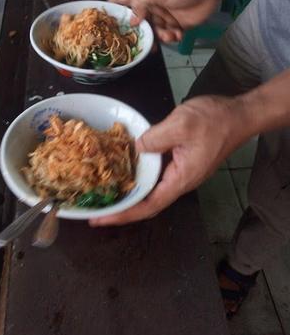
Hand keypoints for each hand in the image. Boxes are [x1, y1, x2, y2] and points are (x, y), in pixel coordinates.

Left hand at [89, 95, 248, 226]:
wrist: (238, 115)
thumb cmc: (214, 121)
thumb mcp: (181, 125)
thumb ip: (155, 138)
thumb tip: (136, 149)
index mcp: (180, 179)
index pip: (148, 206)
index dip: (123, 214)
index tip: (100, 219)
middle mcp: (180, 181)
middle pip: (147, 202)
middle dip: (121, 208)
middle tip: (95, 209)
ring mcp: (181, 172)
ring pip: (151, 189)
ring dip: (129, 193)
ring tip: (105, 194)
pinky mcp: (180, 162)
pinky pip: (156, 175)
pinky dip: (139, 176)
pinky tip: (125, 169)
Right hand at [110, 0, 219, 42]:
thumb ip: (141, 3)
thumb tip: (131, 20)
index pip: (119, 1)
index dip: (111, 13)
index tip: (105, 27)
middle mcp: (148, 5)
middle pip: (135, 24)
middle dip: (139, 33)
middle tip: (144, 41)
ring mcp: (160, 16)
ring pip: (151, 33)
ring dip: (159, 37)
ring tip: (169, 34)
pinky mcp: (173, 25)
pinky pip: (166, 36)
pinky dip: (171, 38)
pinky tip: (178, 33)